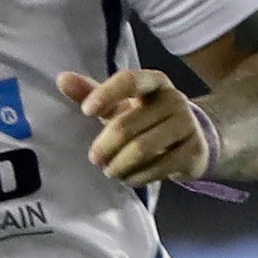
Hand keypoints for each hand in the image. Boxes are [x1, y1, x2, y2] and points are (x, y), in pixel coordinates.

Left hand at [59, 68, 207, 186]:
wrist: (195, 138)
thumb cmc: (148, 117)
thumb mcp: (121, 103)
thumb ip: (91, 92)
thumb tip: (62, 79)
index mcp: (154, 81)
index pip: (129, 80)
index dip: (106, 95)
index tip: (86, 112)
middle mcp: (175, 99)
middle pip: (128, 124)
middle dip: (105, 146)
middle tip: (95, 159)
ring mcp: (187, 125)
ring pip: (143, 148)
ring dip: (120, 165)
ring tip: (110, 171)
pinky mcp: (195, 150)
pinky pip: (159, 166)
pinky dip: (138, 176)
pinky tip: (129, 178)